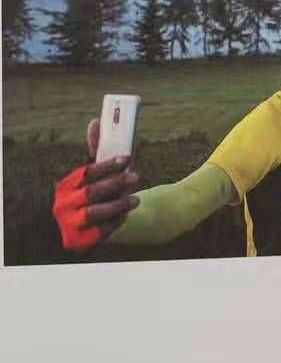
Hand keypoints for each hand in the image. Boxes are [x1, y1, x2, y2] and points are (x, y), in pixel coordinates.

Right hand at [53, 120, 138, 252]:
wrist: (92, 229)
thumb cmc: (98, 195)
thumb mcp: (96, 176)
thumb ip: (97, 152)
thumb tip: (96, 122)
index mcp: (65, 186)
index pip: (86, 172)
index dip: (107, 165)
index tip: (127, 159)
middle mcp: (62, 205)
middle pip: (91, 192)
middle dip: (116, 183)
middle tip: (137, 176)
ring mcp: (69, 224)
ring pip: (95, 213)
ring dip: (117, 204)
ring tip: (136, 199)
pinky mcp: (79, 241)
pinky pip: (101, 231)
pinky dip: (115, 222)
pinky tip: (125, 215)